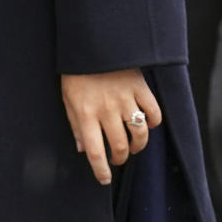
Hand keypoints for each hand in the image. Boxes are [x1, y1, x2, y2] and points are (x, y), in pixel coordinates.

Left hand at [60, 69, 161, 184]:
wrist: (92, 43)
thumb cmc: (77, 72)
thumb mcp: (68, 98)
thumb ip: (75, 124)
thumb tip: (82, 149)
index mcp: (85, 112)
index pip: (95, 151)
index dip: (101, 170)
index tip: (104, 179)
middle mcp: (106, 109)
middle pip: (120, 146)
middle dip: (120, 158)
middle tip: (118, 158)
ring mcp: (125, 98)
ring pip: (139, 133)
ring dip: (138, 145)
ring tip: (132, 145)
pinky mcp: (139, 87)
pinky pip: (154, 112)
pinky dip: (153, 122)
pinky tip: (146, 123)